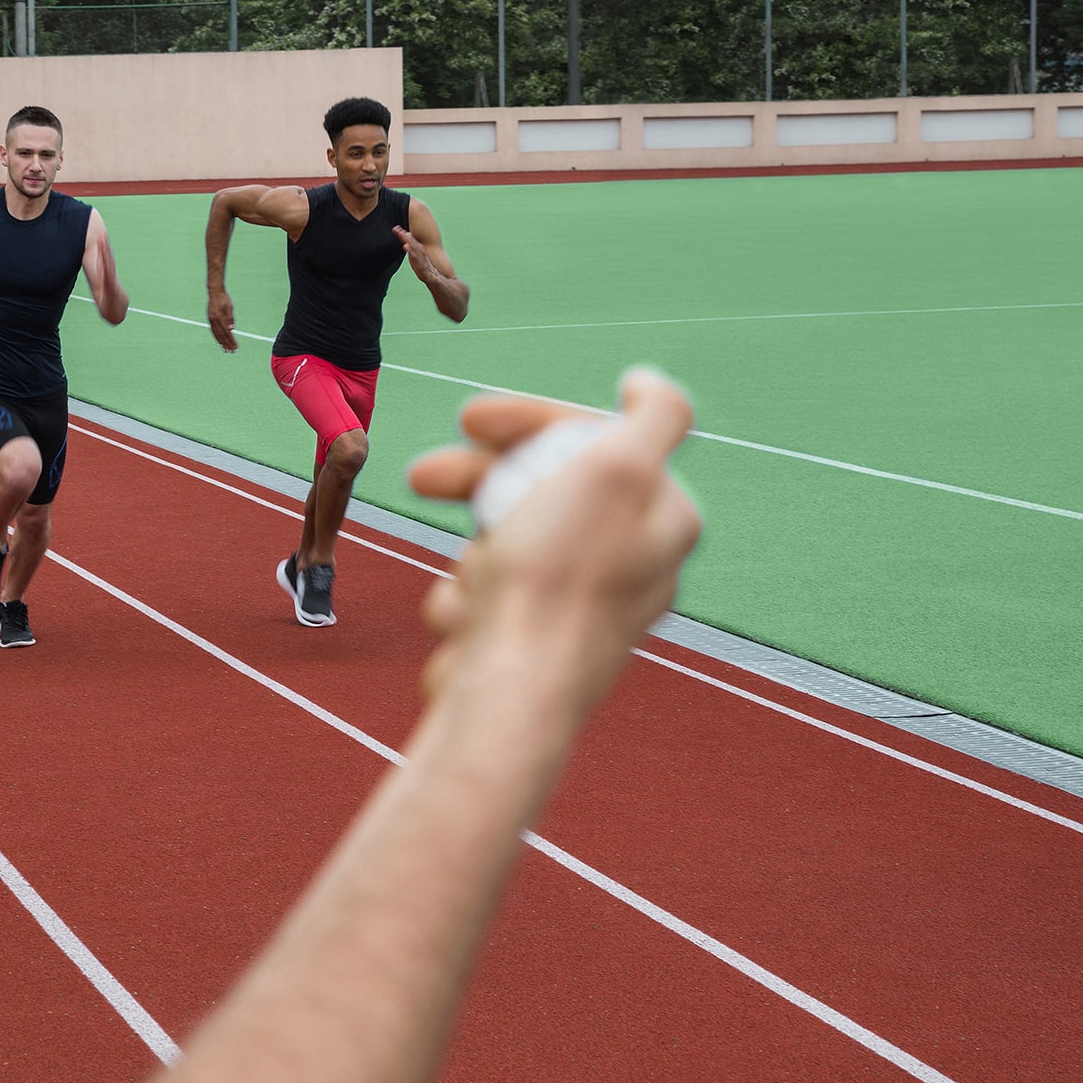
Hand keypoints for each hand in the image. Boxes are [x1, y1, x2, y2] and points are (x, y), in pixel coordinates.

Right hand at [207, 288, 237, 352]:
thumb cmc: (224, 298)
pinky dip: (217, 337)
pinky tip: (220, 342)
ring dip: (221, 342)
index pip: (227, 332)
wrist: (215, 292)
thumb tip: (232, 329)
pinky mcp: (210, 320)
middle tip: (231, 351)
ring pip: (216, 334)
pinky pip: (213, 331)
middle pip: (221, 335)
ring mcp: (211, 320)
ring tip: (225, 349)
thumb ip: (230, 318)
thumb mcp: (229, 306)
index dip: (231, 340)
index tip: (235, 346)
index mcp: (219, 317)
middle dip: (227, 344)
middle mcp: (214, 320)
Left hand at [393, 226, 436, 281]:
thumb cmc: (420, 262)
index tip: (395, 228)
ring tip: (401, 234)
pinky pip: (414, 255)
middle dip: (402, 234)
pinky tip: (405, 246)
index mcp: (417, 246)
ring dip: (406, 239)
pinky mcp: (419, 261)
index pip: (409, 238)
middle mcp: (419, 248)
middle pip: (410, 239)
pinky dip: (410, 250)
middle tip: (396, 228)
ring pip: (412, 245)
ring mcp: (419, 254)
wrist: (429, 273)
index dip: (402, 233)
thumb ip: (409, 244)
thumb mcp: (414, 252)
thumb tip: (407, 234)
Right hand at [406, 370, 700, 710]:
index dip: (527, 421)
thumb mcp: (620, 468)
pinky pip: (486, 599)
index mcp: (661, 519)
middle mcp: (630, 564)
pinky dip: (464, 602)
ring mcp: (579, 608)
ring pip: (503, 545)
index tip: (471, 419)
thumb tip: (650, 385)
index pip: (590, 442)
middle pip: (544, 490)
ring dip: (470, 556)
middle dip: (478, 482)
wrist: (510, 698)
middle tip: (421, 477)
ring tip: (468, 589)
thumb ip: (657, 415)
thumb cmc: (558, 583)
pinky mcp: (534, 646)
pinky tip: (463, 624)